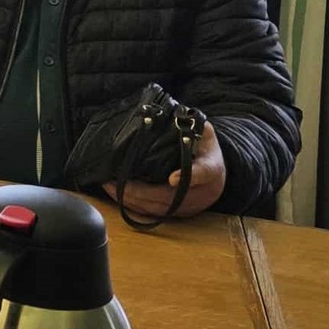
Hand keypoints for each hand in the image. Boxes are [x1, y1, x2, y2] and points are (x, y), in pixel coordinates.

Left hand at [109, 121, 226, 219]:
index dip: (189, 176)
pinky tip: (117, 197)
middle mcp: (202, 192)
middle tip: (112, 181)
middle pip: (170, 197)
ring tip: (108, 187)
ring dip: (131, 200)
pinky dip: (135, 207)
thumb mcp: (203, 133)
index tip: (172, 178)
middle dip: (139, 191)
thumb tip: (169, 114)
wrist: (219, 175)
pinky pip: (156, 214)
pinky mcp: (180, 213)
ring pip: (160, 208)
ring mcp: (190, 205)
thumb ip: (191, 126)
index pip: (203, 172)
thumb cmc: (205, 148)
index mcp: (211, 168)